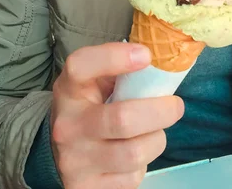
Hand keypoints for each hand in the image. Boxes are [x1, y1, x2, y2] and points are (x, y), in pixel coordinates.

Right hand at [51, 42, 183, 188]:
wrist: (56, 151)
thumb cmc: (88, 105)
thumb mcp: (94, 80)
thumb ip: (120, 68)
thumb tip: (161, 60)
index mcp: (69, 88)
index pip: (82, 66)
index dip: (115, 57)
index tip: (147, 56)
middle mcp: (68, 125)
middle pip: (123, 119)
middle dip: (161, 112)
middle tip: (175, 106)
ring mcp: (75, 161)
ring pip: (134, 154)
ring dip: (156, 140)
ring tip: (155, 132)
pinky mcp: (85, 188)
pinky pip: (130, 179)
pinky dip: (142, 165)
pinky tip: (136, 153)